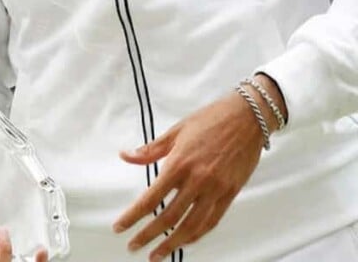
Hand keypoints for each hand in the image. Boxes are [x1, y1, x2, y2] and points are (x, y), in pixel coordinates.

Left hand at [112, 92, 265, 260]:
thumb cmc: (210, 120)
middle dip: (149, 235)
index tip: (120, 227)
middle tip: (133, 247)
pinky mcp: (231, 193)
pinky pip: (212, 220)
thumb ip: (150, 150)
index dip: (134, 216)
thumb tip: (126, 156)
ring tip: (157, 254)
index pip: (151, 198)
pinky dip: (197, 234)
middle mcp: (197, 180)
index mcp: (179, 164)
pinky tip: (185, 240)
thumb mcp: (175, 131)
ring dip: (173, 242)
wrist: (247, 117)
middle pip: (169, 217)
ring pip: (192, 225)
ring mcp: (216, 189)